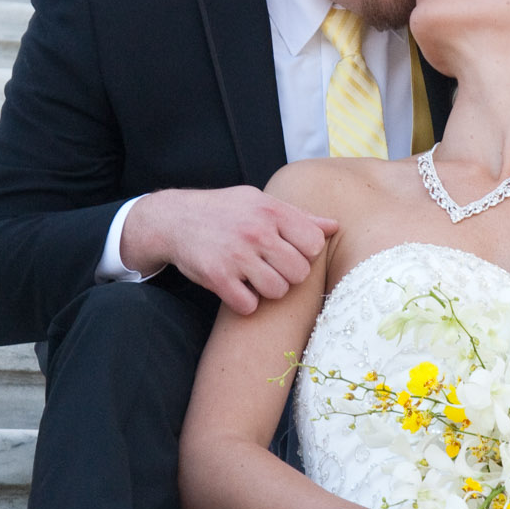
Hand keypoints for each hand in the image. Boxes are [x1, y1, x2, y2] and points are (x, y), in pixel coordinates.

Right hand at [120, 186, 338, 315]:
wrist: (174, 219)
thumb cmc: (225, 211)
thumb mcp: (259, 203)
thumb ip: (298, 217)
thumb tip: (335, 226)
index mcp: (271, 210)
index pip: (313, 244)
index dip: (304, 253)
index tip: (289, 251)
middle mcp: (256, 231)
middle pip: (299, 272)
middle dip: (288, 275)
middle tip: (271, 268)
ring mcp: (236, 255)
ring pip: (277, 291)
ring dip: (268, 291)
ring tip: (255, 279)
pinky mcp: (218, 277)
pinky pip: (249, 305)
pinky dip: (245, 303)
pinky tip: (237, 289)